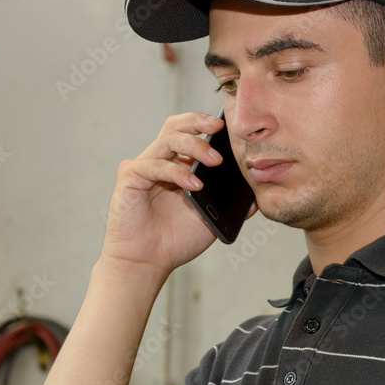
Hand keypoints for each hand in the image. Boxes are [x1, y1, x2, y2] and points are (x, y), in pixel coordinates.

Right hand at [100, 112, 257, 276]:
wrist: (147, 263)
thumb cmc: (173, 241)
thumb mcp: (210, 220)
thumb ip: (231, 206)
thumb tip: (255, 196)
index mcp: (176, 166)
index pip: (189, 133)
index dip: (207, 125)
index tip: (231, 129)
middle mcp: (159, 162)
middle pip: (175, 126)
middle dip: (198, 121)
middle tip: (219, 126)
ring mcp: (143, 168)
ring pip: (168, 139)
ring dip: (194, 146)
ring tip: (215, 161)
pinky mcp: (129, 177)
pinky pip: (154, 165)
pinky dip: (176, 172)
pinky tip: (193, 185)